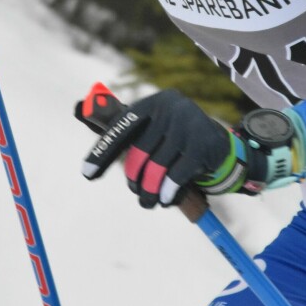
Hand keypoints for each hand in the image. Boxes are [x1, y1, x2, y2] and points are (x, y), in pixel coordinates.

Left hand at [76, 84, 256, 208]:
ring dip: (149, 191)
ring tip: (148, 201)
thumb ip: (129, 139)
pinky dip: (168, 193)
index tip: (87, 174)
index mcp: (152, 103)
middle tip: (136, 191)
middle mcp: (169, 108)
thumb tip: (90, 163)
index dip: (103, 152)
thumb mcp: (154, 130)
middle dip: (134, 178)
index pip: (121, 127)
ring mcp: (187, 124)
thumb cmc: (175, 139)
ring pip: (157, 168)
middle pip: (139, 153)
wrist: (218, 143)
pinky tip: (166, 199)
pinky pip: (176, 176)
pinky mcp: (202, 144)